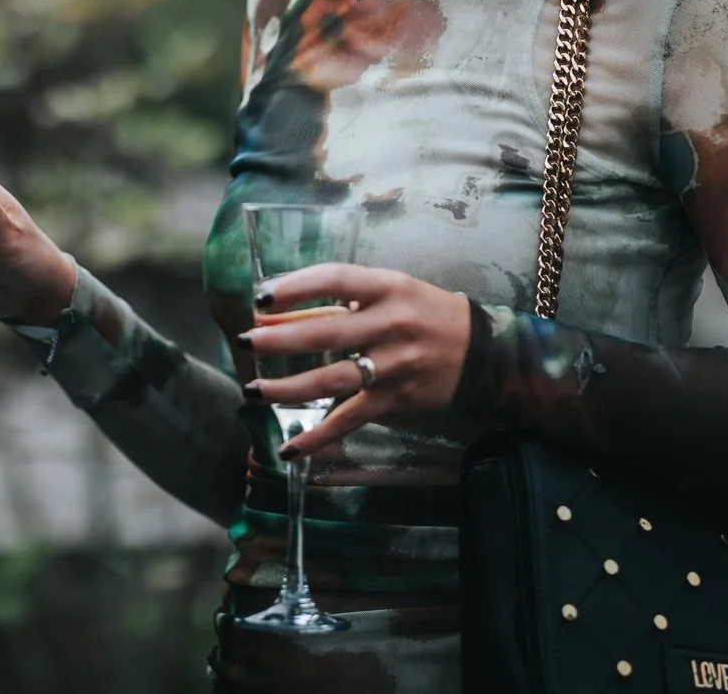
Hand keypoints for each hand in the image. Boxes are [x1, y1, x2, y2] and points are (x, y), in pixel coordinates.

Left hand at [240, 262, 473, 458]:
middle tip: (244, 342)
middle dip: (279, 340)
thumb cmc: (424, 313)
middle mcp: (390, 324)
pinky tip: (290, 449)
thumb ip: (341, 301)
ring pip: (332, 379)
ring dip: (288, 388)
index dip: (296, 287)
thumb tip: (275, 313)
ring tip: (253, 391)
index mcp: (387, 287)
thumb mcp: (390, 292)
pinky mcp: (395, 400)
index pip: (335, 279)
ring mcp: (393, 365)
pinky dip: (319, 437)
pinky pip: (350, 419)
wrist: (483, 353)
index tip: (261, 297)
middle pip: (326, 333)